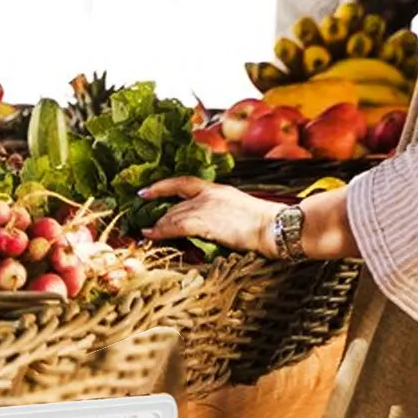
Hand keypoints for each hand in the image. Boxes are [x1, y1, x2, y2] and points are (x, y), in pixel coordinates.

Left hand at [139, 177, 284, 254]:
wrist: (274, 227)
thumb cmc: (264, 224)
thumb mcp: (238, 211)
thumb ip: (219, 213)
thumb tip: (208, 224)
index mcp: (218, 189)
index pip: (184, 182)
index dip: (162, 186)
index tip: (145, 191)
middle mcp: (209, 195)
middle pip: (176, 203)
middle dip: (159, 215)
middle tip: (143, 223)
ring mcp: (206, 207)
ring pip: (173, 215)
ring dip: (158, 226)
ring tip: (146, 233)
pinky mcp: (204, 222)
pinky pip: (175, 226)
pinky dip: (160, 231)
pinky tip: (151, 235)